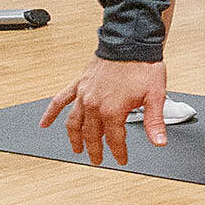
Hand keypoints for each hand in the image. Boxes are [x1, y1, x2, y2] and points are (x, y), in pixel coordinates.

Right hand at [41, 57, 167, 164]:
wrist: (131, 44)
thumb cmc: (143, 67)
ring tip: (76, 149)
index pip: (114, 138)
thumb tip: (159, 142)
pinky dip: (50, 113)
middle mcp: (94, 104)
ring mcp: (83, 94)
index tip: (121, 160)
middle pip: (92, 134)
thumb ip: (154, 122)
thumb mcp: (156, 96)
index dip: (118, 152)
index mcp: (112, 110)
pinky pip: (60, 101)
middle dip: (95, 150)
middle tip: (97, 160)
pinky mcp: (78, 84)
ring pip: (74, 123)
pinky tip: (44, 124)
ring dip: (74, 138)